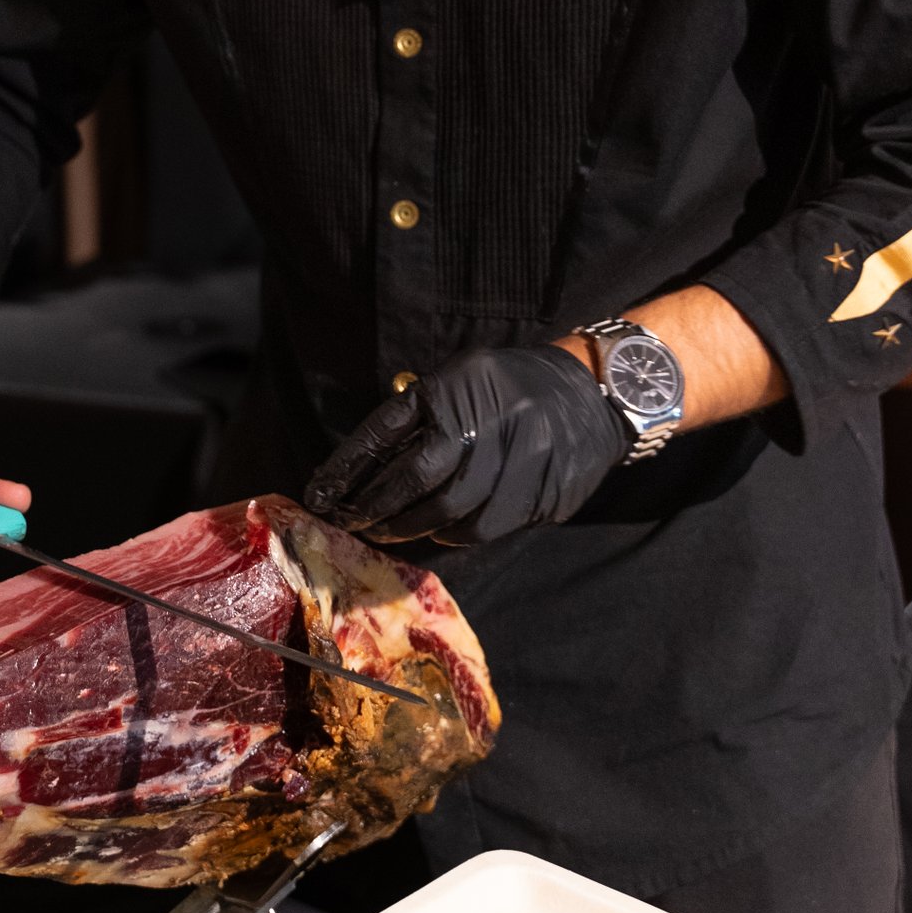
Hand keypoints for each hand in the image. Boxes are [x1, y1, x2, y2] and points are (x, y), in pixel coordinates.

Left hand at [304, 344, 630, 546]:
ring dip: (416, 527)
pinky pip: (490, 526)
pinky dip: (458, 534)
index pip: (387, 432)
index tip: (320, 494)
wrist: (591, 392)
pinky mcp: (544, 493)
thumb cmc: (509, 385)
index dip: (349, 468)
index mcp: (457, 390)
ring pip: (455, 514)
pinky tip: (444, 530)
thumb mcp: (459, 378)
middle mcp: (489, 424)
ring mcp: (522, 462)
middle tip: (356, 522)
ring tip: (395, 529)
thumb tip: (361, 466)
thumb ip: (418, 415)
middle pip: (420, 481)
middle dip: (379, 508)